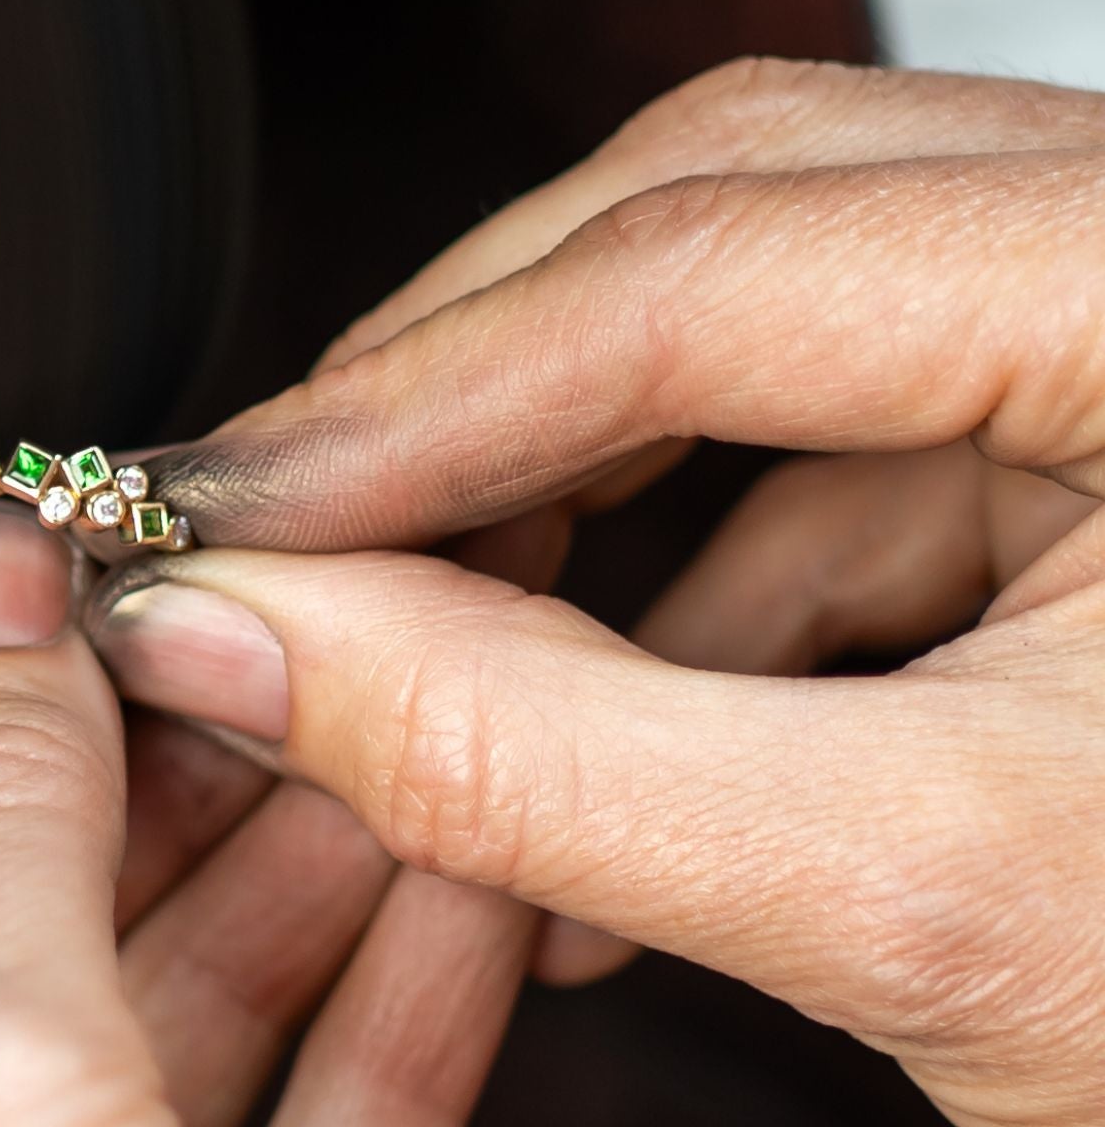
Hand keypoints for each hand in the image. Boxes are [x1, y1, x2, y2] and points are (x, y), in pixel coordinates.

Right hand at [90, 59, 1104, 1126]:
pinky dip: (699, 621)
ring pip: (775, 349)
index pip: (719, 258)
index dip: (417, 398)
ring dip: (581, 536)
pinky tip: (606, 789)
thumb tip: (239, 638)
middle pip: (729, 220)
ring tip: (445, 728)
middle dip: (478, 410)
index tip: (214, 514)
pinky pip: (856, 479)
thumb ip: (531, 751)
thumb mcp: (913, 906)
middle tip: (286, 555)